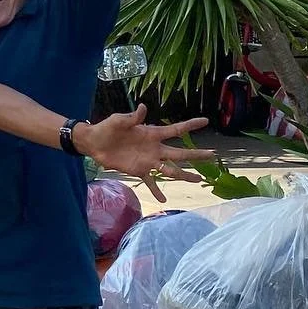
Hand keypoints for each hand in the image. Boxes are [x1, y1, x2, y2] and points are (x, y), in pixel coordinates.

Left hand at [76, 107, 213, 202]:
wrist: (95, 143)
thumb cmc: (108, 127)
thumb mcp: (120, 120)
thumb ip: (132, 117)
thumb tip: (143, 107)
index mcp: (152, 133)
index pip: (175, 129)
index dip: (190, 125)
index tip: (205, 120)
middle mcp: (154, 148)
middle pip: (179, 153)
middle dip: (196, 154)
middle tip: (212, 155)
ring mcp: (148, 161)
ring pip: (170, 170)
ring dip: (183, 175)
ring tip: (198, 180)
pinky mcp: (138, 170)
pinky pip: (150, 182)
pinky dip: (156, 190)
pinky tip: (163, 200)